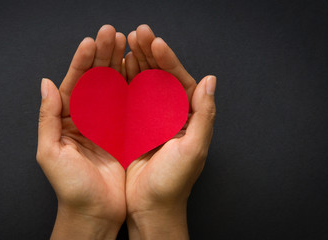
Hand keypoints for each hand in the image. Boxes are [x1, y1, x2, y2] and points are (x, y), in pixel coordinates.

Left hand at [36, 25, 126, 239]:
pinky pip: (128, 104)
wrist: (95, 213)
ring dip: (118, 64)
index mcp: (65, 120)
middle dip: (102, 56)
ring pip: (113, 87)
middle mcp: (86, 118)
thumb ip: (47, 118)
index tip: (91, 42)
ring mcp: (106, 124)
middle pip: (94, 81)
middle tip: (112, 34)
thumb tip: (46, 83)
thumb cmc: (70, 188)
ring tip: (126, 43)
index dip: (82, 63)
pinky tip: (137, 68)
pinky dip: (133, 85)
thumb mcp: (50, 153)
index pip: (74, 84)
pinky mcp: (124, 132)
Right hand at [124, 25, 216, 238]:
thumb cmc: (174, 183)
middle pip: (160, 78)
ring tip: (126, 42)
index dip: (168, 61)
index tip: (155, 43)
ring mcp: (150, 119)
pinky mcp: (132, 127)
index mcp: (188, 118)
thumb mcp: (194, 149)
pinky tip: (117, 65)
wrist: (150, 207)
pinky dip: (123, 81)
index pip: (180, 81)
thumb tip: (210, 81)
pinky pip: (128, 99)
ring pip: (143, 84)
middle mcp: (170, 115)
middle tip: (138, 33)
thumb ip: (204, 114)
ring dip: (136, 63)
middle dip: (150, 54)